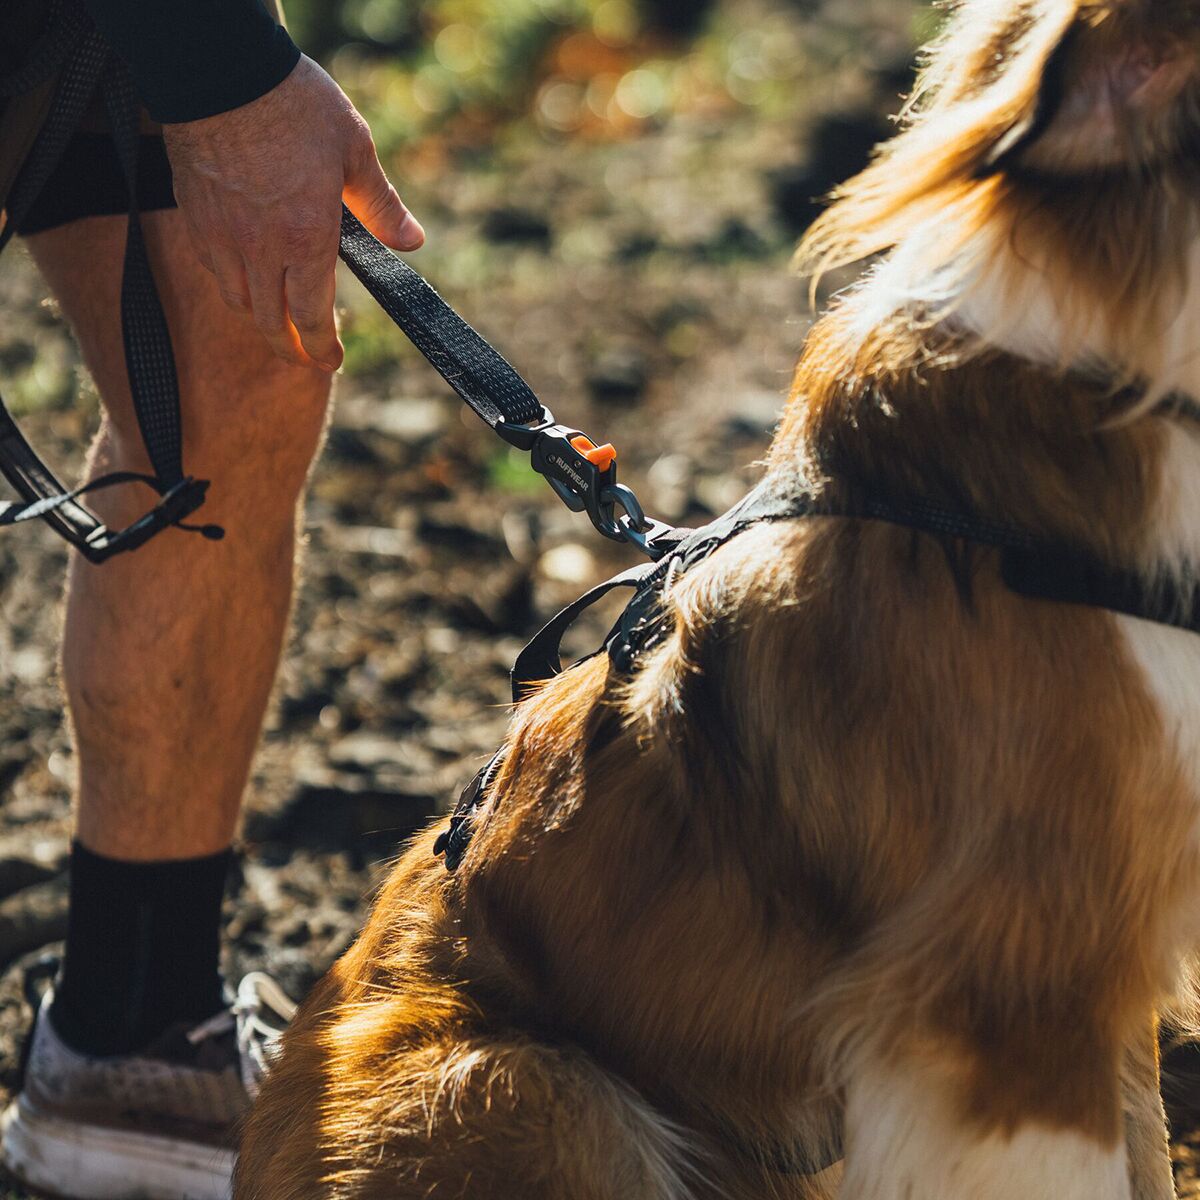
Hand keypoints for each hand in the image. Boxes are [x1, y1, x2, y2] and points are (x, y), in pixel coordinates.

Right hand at [162, 55, 422, 370]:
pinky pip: (214, 268)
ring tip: (278, 322)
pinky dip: (233, 283)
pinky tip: (246, 276)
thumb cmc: (295, 105)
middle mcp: (260, 248)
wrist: (220, 69)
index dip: (322, 350)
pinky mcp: (195, 215)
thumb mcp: (354, 150)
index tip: (332, 360)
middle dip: (291, 349)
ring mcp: (222, 235)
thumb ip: (381, 204)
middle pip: (270, 323)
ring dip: (260, 319)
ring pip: (238, 300)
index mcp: (306, 239)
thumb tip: (411, 241)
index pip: (311, 319)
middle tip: (307, 356)